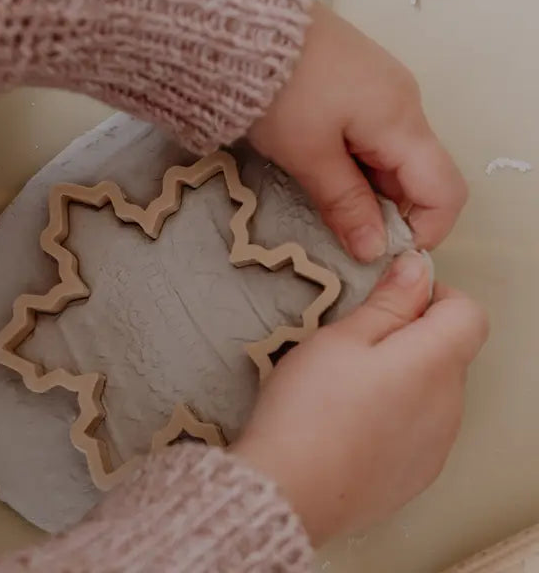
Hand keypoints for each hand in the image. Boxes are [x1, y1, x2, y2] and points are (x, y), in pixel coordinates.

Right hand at [232, 251, 487, 544]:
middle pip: (448, 352)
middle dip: (410, 336)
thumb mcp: (342, 337)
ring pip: (432, 389)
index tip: (394, 301)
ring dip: (402, 376)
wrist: (291, 490)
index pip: (468, 313)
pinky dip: (396, 414)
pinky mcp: (417, 473)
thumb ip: (389, 302)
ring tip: (346, 387)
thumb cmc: (310, 408)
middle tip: (354, 343)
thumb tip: (418, 269)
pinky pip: (419, 427)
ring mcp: (436, 444)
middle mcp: (449, 405)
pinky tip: (351, 421)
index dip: (434, 297)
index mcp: (435, 363)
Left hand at [248, 3, 466, 262]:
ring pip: (391, 155)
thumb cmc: (278, 90)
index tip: (381, 251)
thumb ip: (345, 203)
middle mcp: (404, 101)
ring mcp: (380, 87)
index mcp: (402, 119)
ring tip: (320, 191)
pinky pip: (370, 132)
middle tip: (339, 225)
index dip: (424, 230)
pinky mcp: (356, 80)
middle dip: (387, 209)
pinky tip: (317, 161)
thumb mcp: (308, 155)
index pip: (445, 190)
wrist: (245, 22)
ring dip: (365, 184)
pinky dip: (353, 158)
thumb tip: (374, 250)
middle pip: (418, 173)